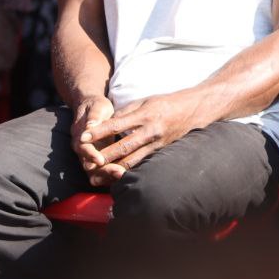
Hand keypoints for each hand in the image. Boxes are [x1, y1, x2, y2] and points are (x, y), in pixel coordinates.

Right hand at [72, 95, 124, 186]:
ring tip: (123, 175)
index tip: (100, 160)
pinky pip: (102, 171)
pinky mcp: (98, 159)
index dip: (91, 155)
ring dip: (108, 176)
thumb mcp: (96, 107)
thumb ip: (94, 116)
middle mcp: (82, 149)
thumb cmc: (96, 107)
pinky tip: (125, 174)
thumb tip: (90, 126)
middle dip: (102, 171)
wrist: (93, 110)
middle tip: (119, 173)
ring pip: (95, 172)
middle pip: (88, 166)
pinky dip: (111, 175)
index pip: (83, 149)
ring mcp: (89, 156)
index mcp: (80, 136)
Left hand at [79, 92, 201, 180]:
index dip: (99, 131)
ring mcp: (157, 143)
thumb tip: (104, 124)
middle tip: (85, 163)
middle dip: (103, 156)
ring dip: (112, 169)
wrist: (195, 109)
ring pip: (132, 160)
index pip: (117, 124)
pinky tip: (114, 177)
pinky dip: (127, 171)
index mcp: (145, 114)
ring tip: (96, 176)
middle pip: (123, 146)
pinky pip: (141, 164)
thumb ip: (125, 112)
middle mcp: (151, 130)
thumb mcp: (145, 101)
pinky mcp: (161, 152)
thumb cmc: (167, 103)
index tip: (83, 137)